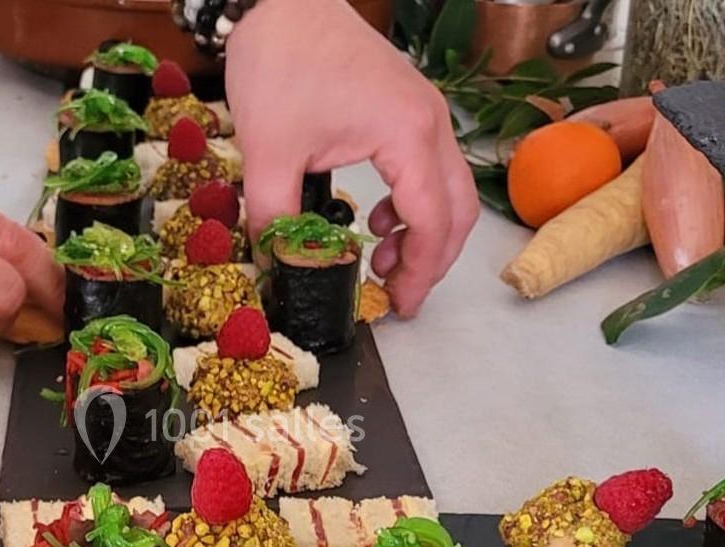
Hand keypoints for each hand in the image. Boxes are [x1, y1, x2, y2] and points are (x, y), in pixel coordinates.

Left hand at [225, 0, 477, 315]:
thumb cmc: (281, 62)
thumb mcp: (268, 152)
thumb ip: (274, 218)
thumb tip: (276, 266)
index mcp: (408, 135)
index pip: (432, 222)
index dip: (418, 273)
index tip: (397, 306)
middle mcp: (430, 123)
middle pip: (456, 210)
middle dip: (430, 261)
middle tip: (397, 295)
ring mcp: (423, 112)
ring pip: (448, 189)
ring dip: (422, 233)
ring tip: (379, 260)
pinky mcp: (407, 107)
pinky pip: (428, 167)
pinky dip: (411, 202)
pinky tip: (375, 219)